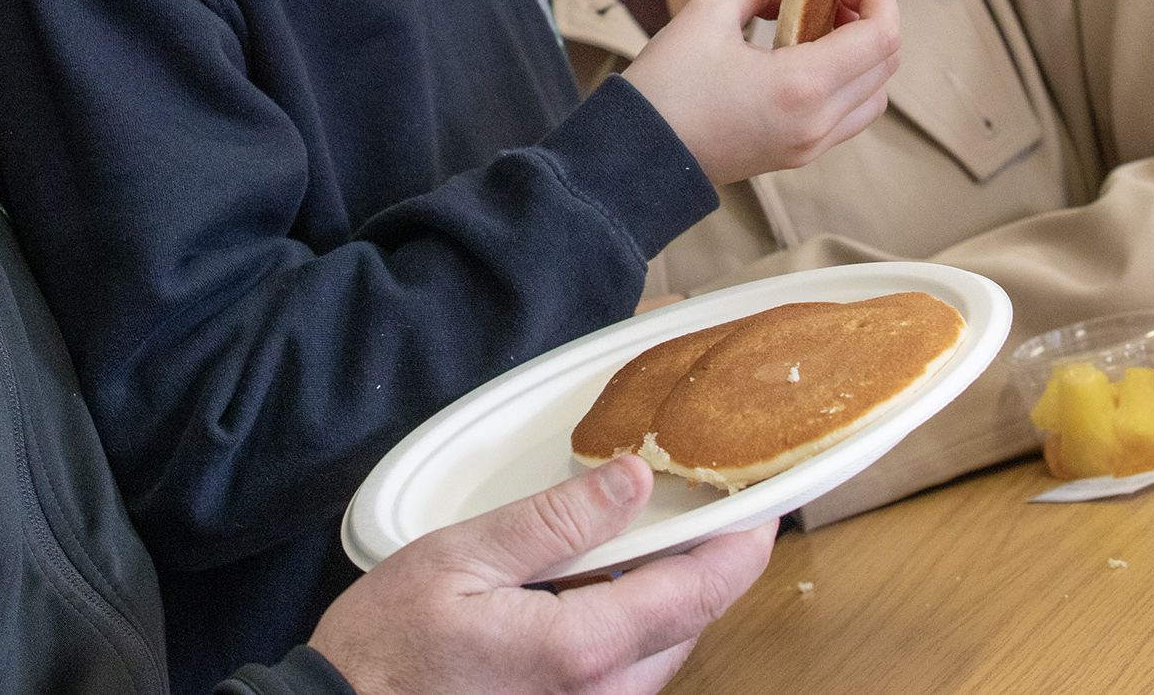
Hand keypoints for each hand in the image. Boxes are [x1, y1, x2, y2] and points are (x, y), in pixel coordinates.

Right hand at [309, 455, 773, 694]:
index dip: (744, 544)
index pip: (698, 591)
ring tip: (638, 540)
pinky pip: (623, 675)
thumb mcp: (463, 556)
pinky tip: (590, 592)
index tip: (765, 504)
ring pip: (658, 653)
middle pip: (688, 624)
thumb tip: (633, 479)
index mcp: (584, 648)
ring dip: (663, 597)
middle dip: (701, 565)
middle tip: (698, 505)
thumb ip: (555, 521)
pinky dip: (627, 627)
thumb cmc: (388, 648)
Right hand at [626, 0, 898, 185]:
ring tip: (820, 29)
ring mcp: (811, 146)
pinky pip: (849, 118)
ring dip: (864, 56)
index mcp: (803, 85)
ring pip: (874, 97)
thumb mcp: (707, 14)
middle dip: (871, 20)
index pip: (881, 37)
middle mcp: (818, 121)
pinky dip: (848, 84)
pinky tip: (807, 60)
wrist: (637, 155)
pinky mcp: (798, 156)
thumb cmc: (668, 84)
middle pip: (886, 66)